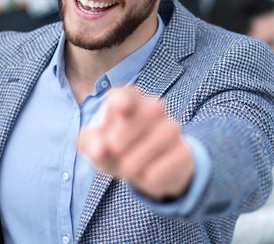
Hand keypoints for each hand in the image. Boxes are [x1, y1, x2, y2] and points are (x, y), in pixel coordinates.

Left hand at [78, 87, 193, 200]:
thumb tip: (99, 150)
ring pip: (146, 150)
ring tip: (130, 165)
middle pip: (133, 125)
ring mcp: (171, 128)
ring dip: (131, 165)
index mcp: (130, 100)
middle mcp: (154, 108)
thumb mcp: (97, 144)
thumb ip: (90, 143)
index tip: (121, 109)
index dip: (123, 101)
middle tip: (115, 152)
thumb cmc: (118, 147)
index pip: (126, 95)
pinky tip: (148, 172)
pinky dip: (147, 178)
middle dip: (116, 145)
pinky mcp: (183, 152)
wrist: (152, 167)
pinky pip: (158, 171)